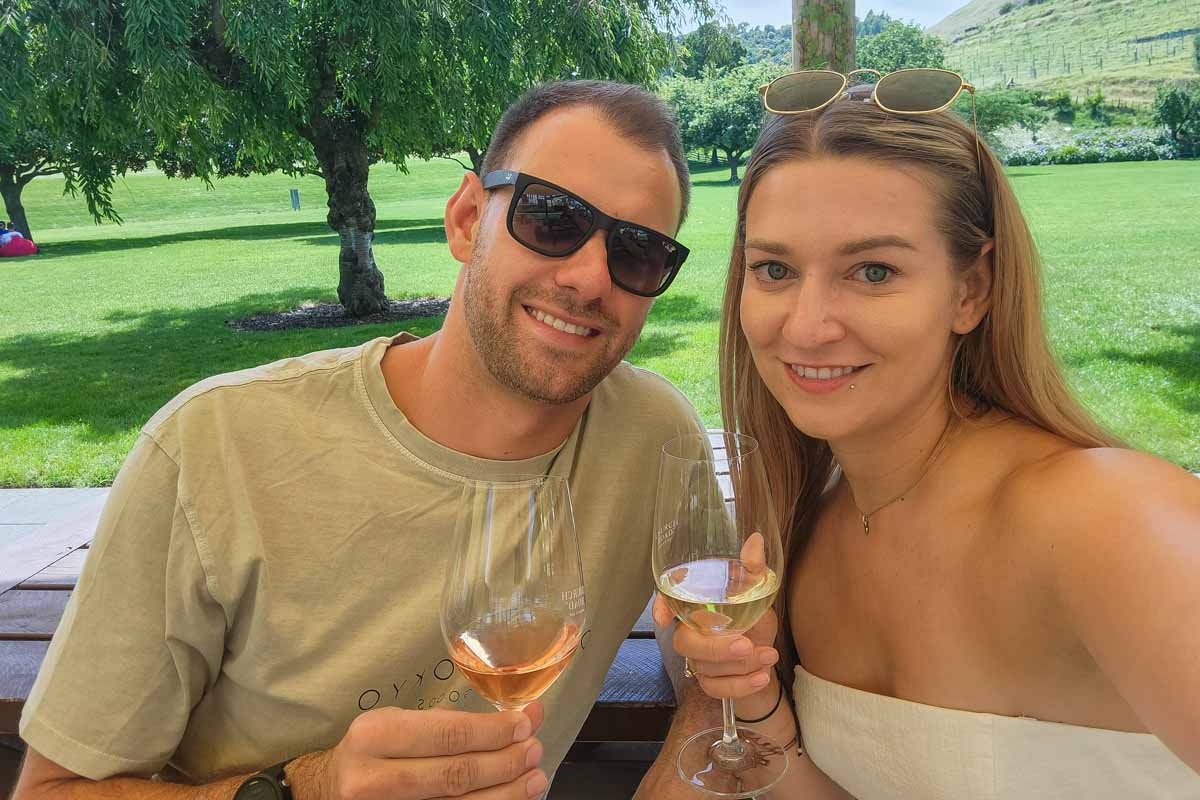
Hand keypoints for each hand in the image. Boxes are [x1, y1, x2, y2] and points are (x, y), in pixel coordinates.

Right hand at [303, 701, 548, 799]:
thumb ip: (442, 724)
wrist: (324, 792)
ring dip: (506, 793)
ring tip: (534, 778)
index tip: (524, 724)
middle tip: (534, 750)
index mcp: (376, 736)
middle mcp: (376, 779)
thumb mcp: (391, 724)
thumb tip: (511, 721)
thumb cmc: (369, 752)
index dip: (493, 732)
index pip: (447, 734)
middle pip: (457, 774)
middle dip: (505, 762)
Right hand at [653, 533, 779, 700]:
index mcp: (698, 606)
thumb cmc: (755, 621)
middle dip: (715, 648)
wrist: (766, 660)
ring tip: (770, 655)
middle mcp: (691, 632)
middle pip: (684, 643)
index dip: (660, 607)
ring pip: (706, 668)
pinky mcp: (709, 682)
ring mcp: (698, 660)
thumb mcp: (760, 593)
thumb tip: (755, 542)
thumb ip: (754, 570)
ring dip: (741, 665)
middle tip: (746, 644)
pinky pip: (716, 689)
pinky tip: (762, 676)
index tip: (664, 618)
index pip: (668, 601)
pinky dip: (741, 685)